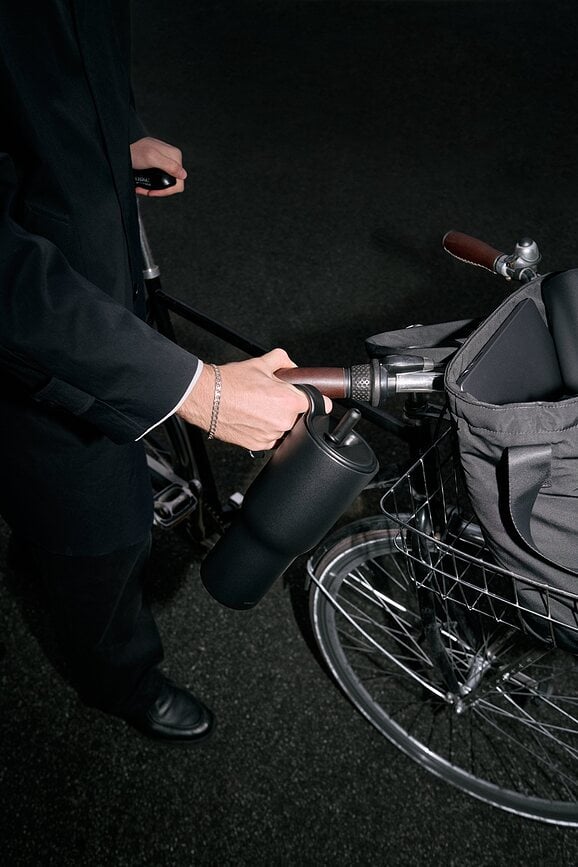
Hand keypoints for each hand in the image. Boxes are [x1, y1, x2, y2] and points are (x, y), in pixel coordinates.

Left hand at [130, 137, 186, 196]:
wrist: (121, 150)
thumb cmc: (134, 152)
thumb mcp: (152, 158)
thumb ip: (169, 166)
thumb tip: (183, 175)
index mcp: (175, 155)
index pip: (180, 181)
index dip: (167, 190)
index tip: (153, 192)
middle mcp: (172, 159)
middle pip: (173, 183)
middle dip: (159, 190)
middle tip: (146, 191)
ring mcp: (166, 163)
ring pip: (165, 183)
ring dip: (153, 189)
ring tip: (142, 188)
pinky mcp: (159, 166)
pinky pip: (159, 180)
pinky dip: (150, 185)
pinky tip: (142, 184)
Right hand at [176, 348, 332, 450]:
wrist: (206, 398)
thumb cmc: (230, 383)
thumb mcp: (261, 363)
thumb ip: (283, 361)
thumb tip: (291, 366)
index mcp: (290, 401)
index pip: (321, 405)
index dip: (319, 401)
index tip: (318, 401)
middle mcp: (283, 421)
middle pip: (300, 417)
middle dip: (291, 408)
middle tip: (273, 399)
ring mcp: (271, 436)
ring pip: (285, 429)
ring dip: (277, 420)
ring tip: (259, 408)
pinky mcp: (259, 445)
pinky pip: (271, 439)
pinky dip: (265, 430)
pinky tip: (253, 418)